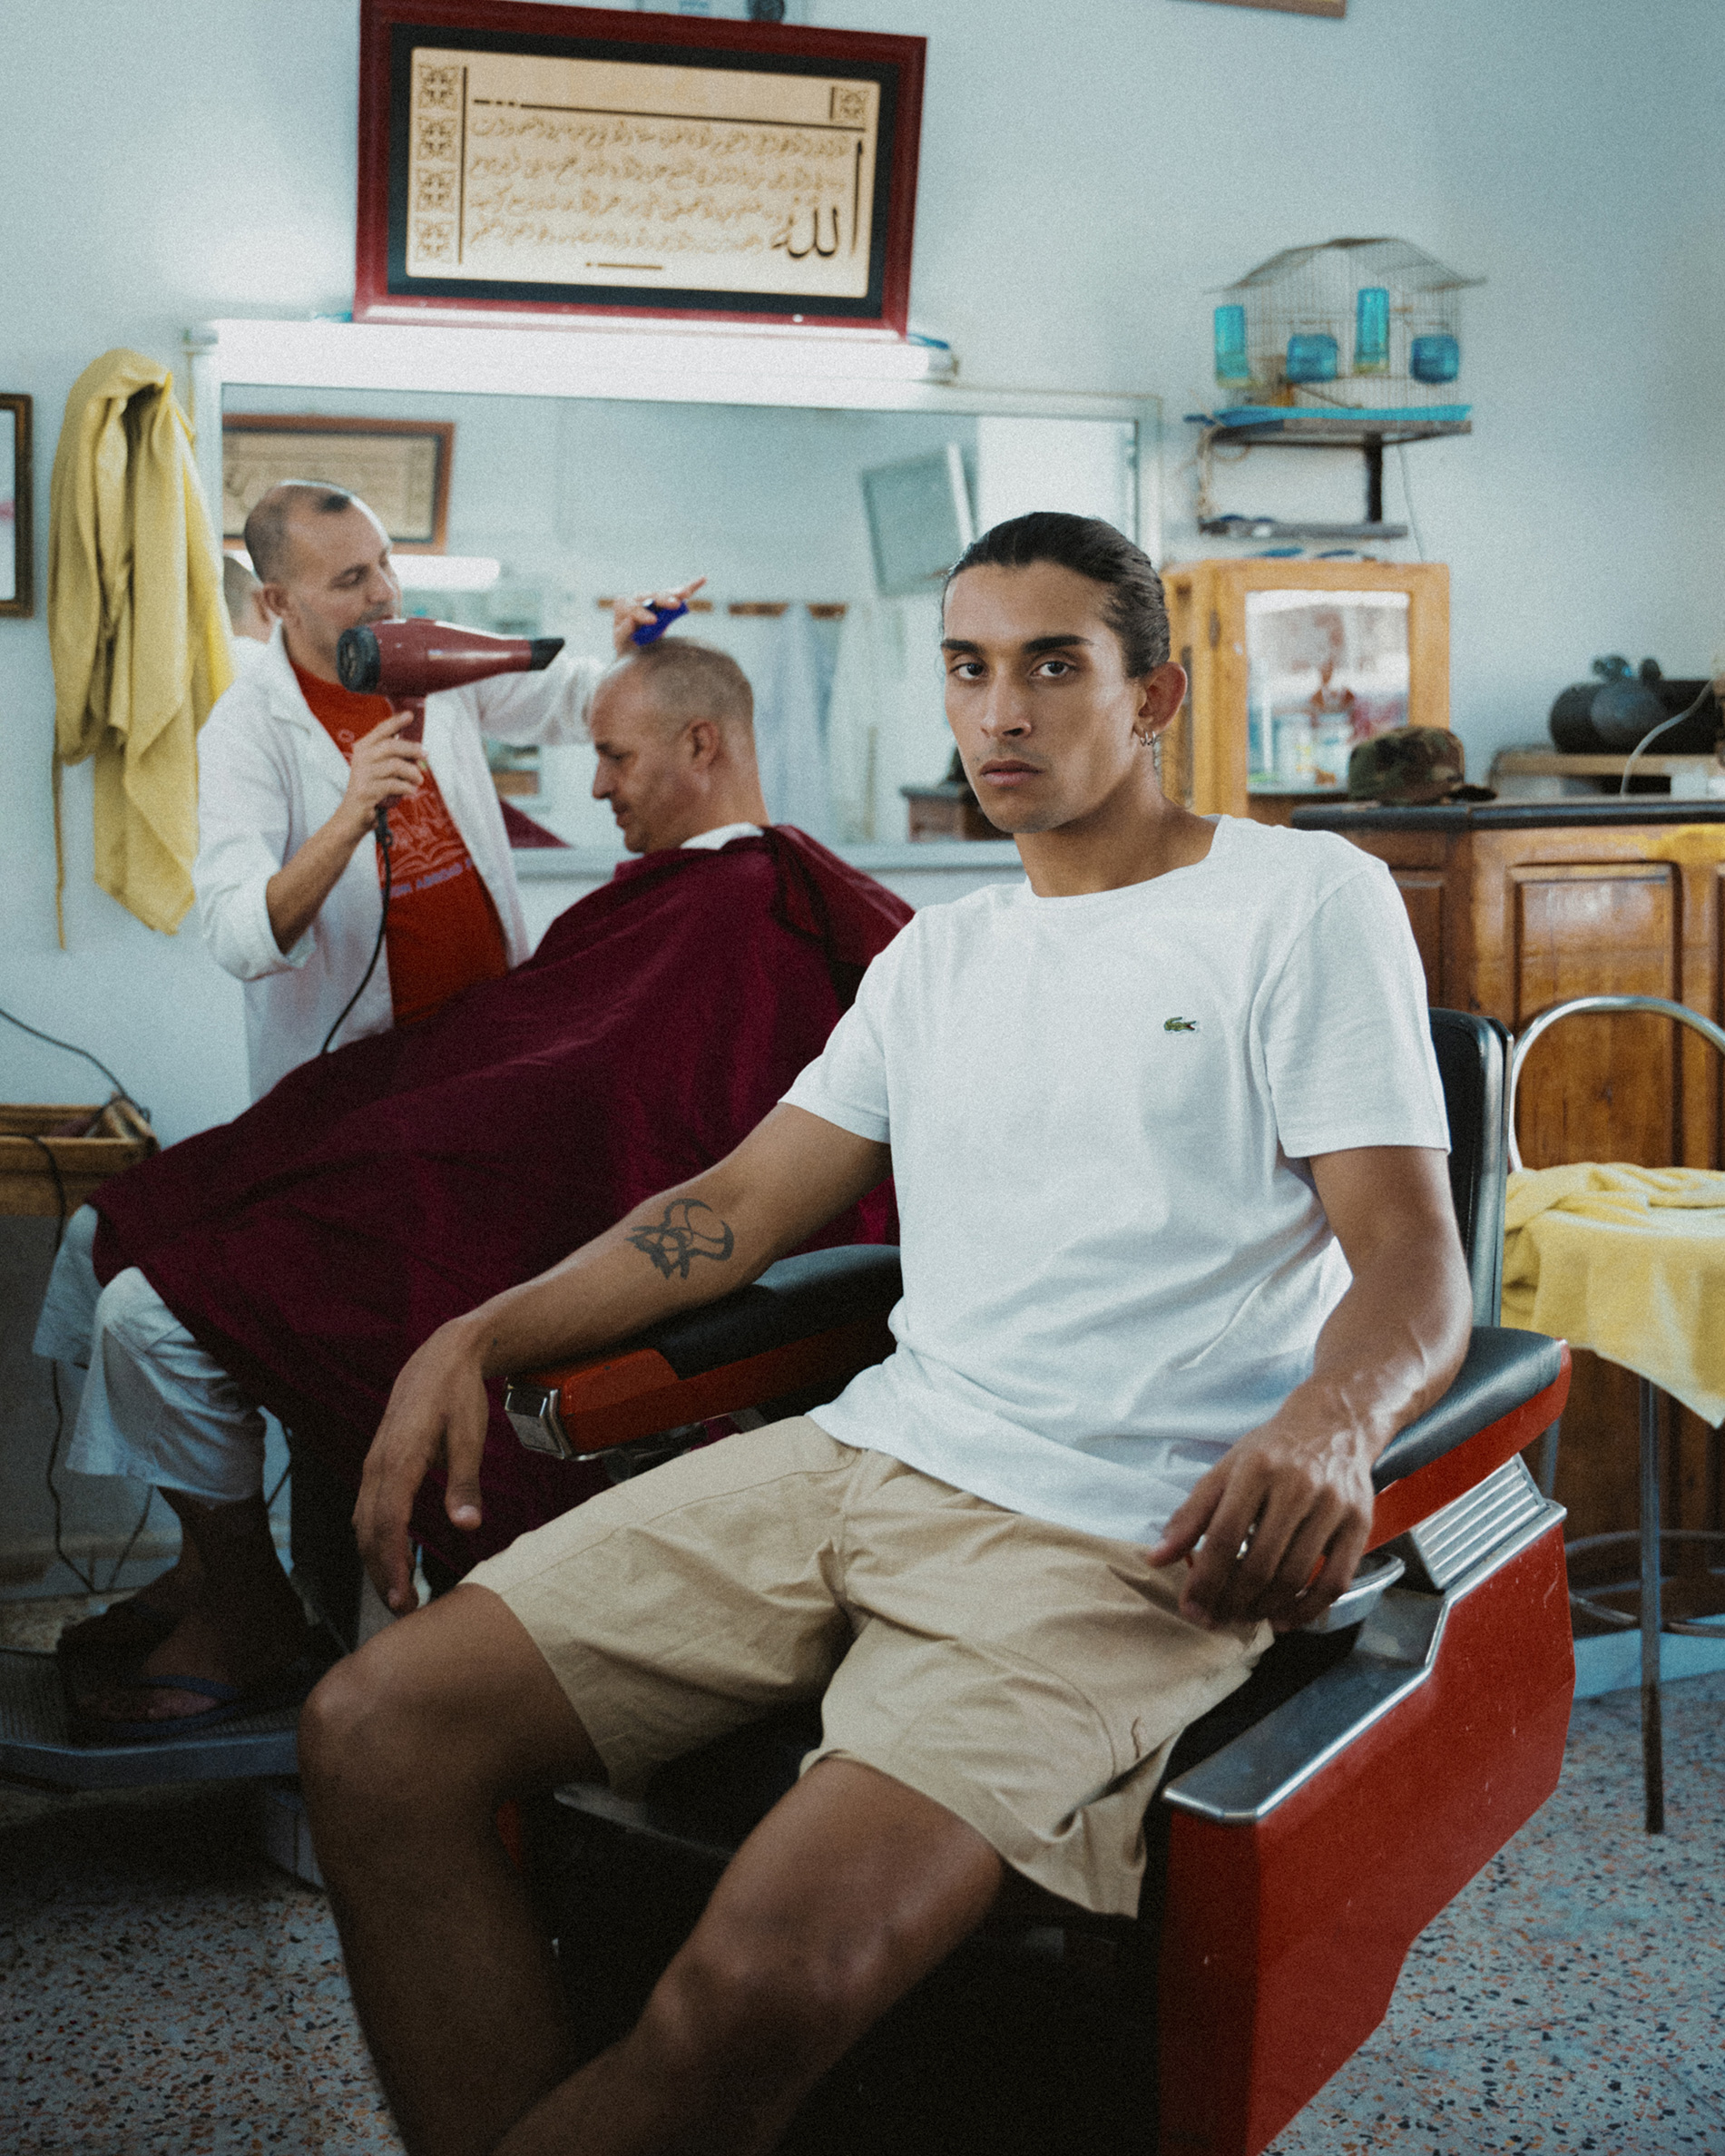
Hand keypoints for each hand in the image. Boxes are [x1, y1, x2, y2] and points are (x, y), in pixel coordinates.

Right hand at [337, 708, 427, 842]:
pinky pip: (393, 784)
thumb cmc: (371, 791)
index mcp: (363, 749)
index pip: (380, 730)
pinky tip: (410, 791)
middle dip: (412, 749)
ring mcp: (362, 775)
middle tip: (426, 755)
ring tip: (419, 780)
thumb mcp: (378, 770)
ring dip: (412, 772)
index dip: (396, 722)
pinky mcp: (366, 791)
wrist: (352, 817)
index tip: (410, 715)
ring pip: (395, 765)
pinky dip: (406, 787)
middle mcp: (360, 758)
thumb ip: (392, 758)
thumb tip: (419, 751)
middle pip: (391, 746)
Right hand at [353, 1320, 491, 1613]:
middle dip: (382, 1574)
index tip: (404, 1599)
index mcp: (399, 1458)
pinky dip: (374, 1540)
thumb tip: (469, 1527)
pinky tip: (390, 1558)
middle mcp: (377, 1464)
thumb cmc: (459, 1396)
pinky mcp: (376, 1464)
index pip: (387, 1523)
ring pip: (362, 1523)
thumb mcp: (470, 1437)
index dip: (392, 1565)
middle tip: (403, 1611)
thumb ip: (465, 1483)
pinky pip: (366, 1509)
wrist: (440, 1357)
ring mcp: (372, 1464)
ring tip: (398, 1594)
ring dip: (376, 1561)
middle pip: (369, 1531)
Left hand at [611, 576, 706, 654]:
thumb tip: (631, 621)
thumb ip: (622, 633)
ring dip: (677, 593)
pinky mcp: (667, 603)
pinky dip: (692, 587)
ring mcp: (654, 599)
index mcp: (624, 606)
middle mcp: (639, 598)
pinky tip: (703, 579)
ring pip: (666, 594)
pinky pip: (679, 593)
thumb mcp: (620, 642)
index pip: (633, 607)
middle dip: (664, 600)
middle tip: (675, 604)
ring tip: (686, 593)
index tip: (653, 621)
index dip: (642, 613)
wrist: (633, 647)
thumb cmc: (625, 645)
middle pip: (652, 596)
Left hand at [1146, 1399, 1377, 1632]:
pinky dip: (1307, 1609)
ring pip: (1296, 1576)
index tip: (1190, 1606)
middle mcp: (1298, 1486)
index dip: (1205, 1579)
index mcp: (1257, 1469)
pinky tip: (1282, 1618)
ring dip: (1264, 1608)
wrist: (1335, 1424)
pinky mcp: (1360, 1523)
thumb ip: (1192, 1514)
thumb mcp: (1227, 1469)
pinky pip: (1335, 1581)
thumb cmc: (1272, 1451)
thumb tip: (1157, 1559)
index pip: (1226, 1535)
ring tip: (1243, 1617)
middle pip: (1261, 1562)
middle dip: (1232, 1601)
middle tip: (1216, 1618)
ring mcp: (1333, 1506)